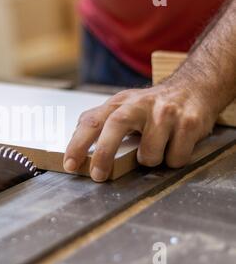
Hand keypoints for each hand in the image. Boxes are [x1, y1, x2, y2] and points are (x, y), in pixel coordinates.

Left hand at [63, 79, 217, 181]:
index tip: (70, 164)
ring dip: (150, 161)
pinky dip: (173, 160)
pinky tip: (174, 146)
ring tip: (155, 149)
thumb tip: (74, 136)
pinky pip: (175, 158)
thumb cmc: (152, 104)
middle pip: (115, 126)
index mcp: (119, 102)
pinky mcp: (189, 123)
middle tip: (98, 176)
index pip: (92, 121)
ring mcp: (165, 112)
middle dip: (103, 154)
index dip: (78, 144)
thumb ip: (100, 119)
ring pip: (149, 154)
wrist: (194, 87)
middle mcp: (140, 104)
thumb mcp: (123, 105)